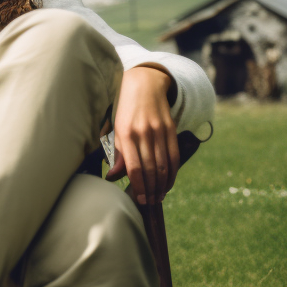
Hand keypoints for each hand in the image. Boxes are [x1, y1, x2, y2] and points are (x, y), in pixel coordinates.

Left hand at [106, 66, 177, 204]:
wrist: (144, 84)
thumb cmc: (124, 110)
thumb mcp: (115, 129)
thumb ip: (116, 154)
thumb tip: (112, 177)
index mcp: (126, 133)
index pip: (135, 167)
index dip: (139, 185)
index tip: (140, 199)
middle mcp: (144, 132)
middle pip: (151, 169)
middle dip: (151, 189)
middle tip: (149, 202)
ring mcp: (159, 130)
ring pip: (164, 165)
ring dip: (163, 185)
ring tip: (159, 197)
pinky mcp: (171, 129)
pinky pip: (174, 156)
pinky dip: (173, 172)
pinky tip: (168, 183)